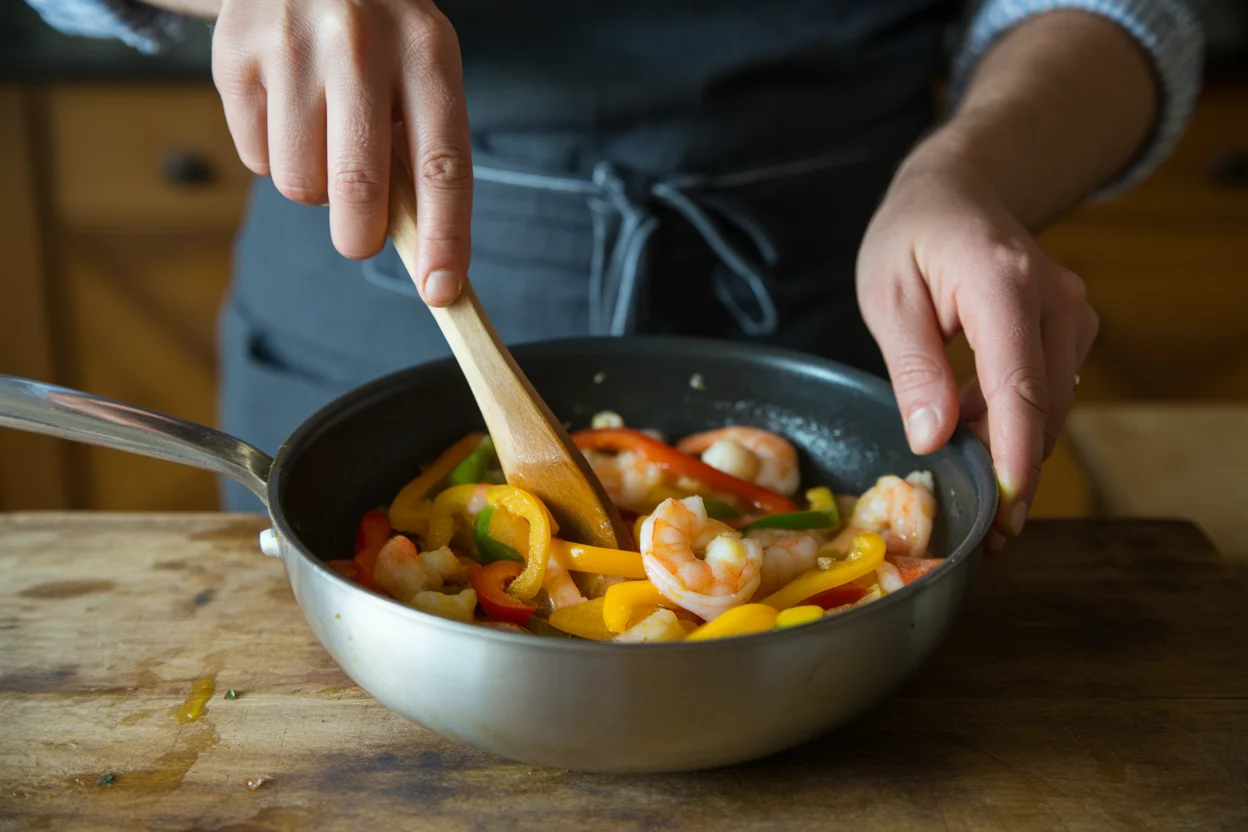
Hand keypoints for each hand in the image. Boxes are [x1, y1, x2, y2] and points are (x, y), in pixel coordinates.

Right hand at [212, 0, 470, 304]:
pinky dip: (273, 158)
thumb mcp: (421, 71)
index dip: (445, 236)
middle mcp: (359, 46)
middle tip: (359, 235)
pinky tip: (288, 113)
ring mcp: (291, 48)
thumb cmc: (381, 36)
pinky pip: (255, 159)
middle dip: (360, 235)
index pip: (443, 166)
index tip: (442, 289)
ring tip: (323, 139)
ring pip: (299, 185)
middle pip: (359, 189)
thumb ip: (422, 151)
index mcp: (425, 53)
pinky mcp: (235, 57)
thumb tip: (422, 251)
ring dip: (315, 188)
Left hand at [856, 139, 1097, 550]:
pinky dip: (1014, 421)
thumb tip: (933, 439)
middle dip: (1015, 473)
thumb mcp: (888, 295)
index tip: (1004, 512)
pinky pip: (1046, 390)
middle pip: (1042, 406)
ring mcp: (1072, 311)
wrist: (959, 189)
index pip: (1017, 385)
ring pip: (1049, 405)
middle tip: (983, 534)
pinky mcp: (1072, 327)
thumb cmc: (912, 235)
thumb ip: (912, 366)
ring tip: (972, 493)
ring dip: (1012, 450)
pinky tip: (972, 434)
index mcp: (1002, 281)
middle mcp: (1055, 297)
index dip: (1013, 456)